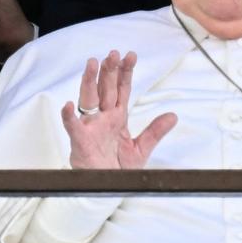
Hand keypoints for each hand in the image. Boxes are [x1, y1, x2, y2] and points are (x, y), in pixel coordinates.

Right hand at [61, 51, 177, 168]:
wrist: (106, 190)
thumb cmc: (118, 169)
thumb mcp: (141, 148)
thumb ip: (155, 131)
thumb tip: (173, 115)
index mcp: (117, 117)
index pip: (122, 90)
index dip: (125, 73)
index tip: (130, 55)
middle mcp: (103, 118)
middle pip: (106, 89)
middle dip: (109, 71)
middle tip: (113, 53)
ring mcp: (90, 128)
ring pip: (89, 99)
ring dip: (90, 81)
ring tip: (92, 63)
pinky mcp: (81, 142)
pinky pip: (73, 127)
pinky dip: (69, 117)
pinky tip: (68, 105)